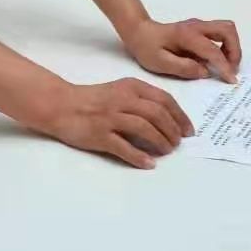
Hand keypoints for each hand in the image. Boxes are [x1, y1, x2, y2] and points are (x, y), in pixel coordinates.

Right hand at [42, 78, 194, 169]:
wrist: (62, 105)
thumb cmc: (94, 98)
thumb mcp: (121, 90)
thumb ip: (142, 99)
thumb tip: (167, 118)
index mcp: (132, 87)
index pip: (164, 99)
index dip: (180, 116)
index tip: (188, 130)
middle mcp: (124, 100)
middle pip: (157, 114)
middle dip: (173, 130)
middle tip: (178, 143)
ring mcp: (111, 117)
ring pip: (144, 129)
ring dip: (160, 141)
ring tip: (167, 151)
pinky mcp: (100, 135)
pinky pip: (124, 147)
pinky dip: (139, 156)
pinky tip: (149, 163)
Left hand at [122, 18, 241, 82]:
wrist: (139, 32)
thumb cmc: (147, 48)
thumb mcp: (160, 63)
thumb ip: (183, 68)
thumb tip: (205, 71)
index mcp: (187, 35)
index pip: (212, 49)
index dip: (224, 65)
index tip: (231, 80)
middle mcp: (197, 26)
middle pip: (228, 30)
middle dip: (235, 51)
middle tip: (231, 70)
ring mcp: (200, 25)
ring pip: (227, 29)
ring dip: (232, 47)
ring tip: (227, 66)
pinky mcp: (201, 28)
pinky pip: (221, 33)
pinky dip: (226, 45)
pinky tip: (217, 60)